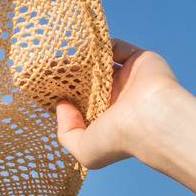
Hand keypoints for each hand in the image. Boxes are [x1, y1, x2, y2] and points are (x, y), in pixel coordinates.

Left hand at [55, 37, 191, 169]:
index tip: (43, 88)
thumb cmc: (118, 140)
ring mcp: (127, 77)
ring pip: (99, 61)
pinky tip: (82, 51)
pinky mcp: (138, 59)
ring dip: (82, 59)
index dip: (62, 94)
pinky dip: (99, 45)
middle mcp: (116, 96)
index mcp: (105, 116)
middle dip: (68, 74)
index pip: (79, 101)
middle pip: (86, 79)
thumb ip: (66, 132)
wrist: (152, 121)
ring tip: (61, 59)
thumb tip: (61, 105)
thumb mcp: (84, 150)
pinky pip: (115, 46)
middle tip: (47, 69)